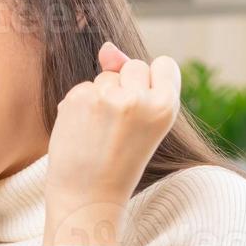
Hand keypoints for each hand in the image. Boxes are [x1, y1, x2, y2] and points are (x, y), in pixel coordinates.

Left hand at [44, 42, 179, 245]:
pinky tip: (81, 131)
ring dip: (100, 97)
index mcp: (166, 107)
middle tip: (119, 128)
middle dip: (123, 88)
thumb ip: (132, 80)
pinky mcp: (80, 99)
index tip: (142, 110)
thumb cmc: (118, 161)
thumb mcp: (142, 121)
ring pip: (105, 76)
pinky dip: (79, 105)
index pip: (164, 64)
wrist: (88, 198)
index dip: (150, 83)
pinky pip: (82, 87)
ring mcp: (108, 98)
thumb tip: (106, 48)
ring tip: (100, 133)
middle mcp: (139, 100)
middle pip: (133, 65)